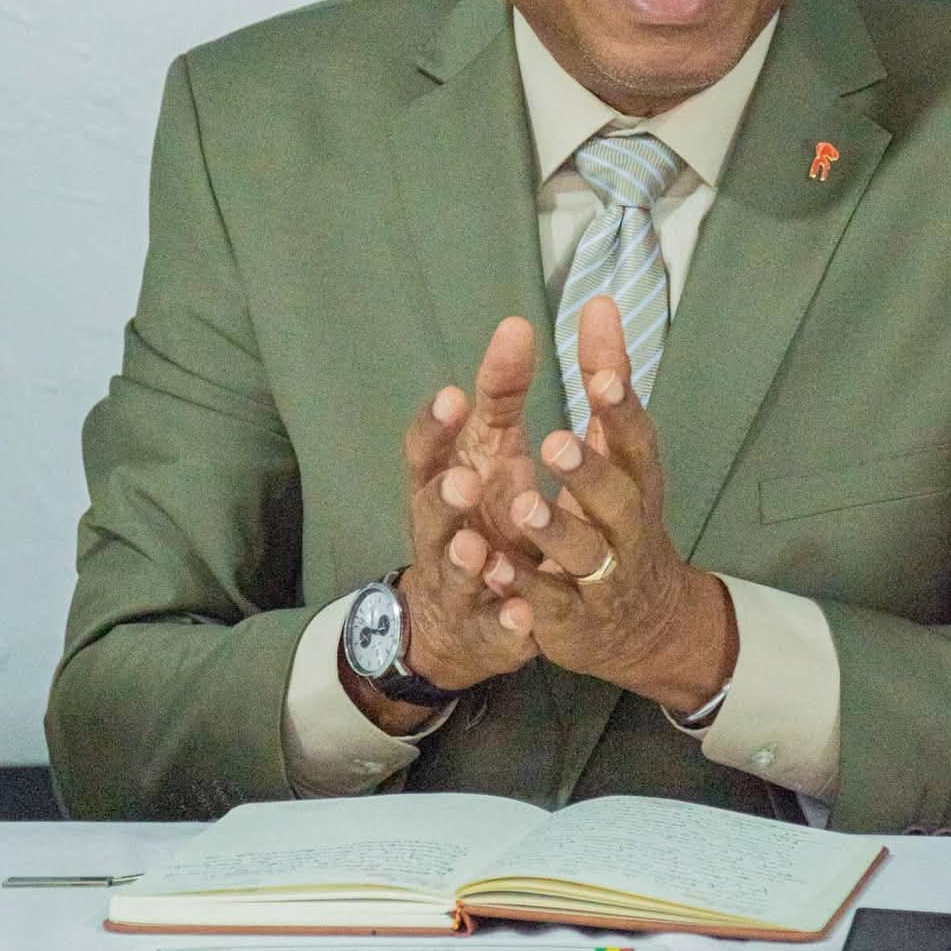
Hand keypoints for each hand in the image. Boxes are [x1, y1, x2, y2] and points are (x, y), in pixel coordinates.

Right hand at [390, 319, 540, 695]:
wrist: (464, 618)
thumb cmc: (482, 511)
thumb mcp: (489, 450)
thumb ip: (502, 393)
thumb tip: (516, 324)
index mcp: (446, 479)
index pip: (427, 449)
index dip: (434, 427)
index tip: (453, 397)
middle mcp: (444, 529)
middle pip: (431, 511)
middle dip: (443, 495)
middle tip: (464, 478)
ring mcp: (462, 581)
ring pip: (456, 570)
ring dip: (464, 558)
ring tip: (477, 547)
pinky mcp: (488, 627)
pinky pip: (496, 627)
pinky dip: (506, 622)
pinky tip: (523, 616)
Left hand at [502, 297, 736, 714]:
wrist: (641, 625)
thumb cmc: (617, 515)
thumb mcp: (615, 449)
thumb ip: (605, 378)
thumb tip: (600, 301)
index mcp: (638, 479)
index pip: (638, 441)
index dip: (622, 411)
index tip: (601, 377)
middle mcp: (628, 527)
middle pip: (618, 500)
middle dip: (589, 472)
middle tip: (554, 442)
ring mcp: (602, 578)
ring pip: (582, 556)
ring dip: (554, 531)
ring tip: (520, 507)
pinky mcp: (570, 621)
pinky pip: (546, 608)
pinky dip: (523, 595)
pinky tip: (495, 574)